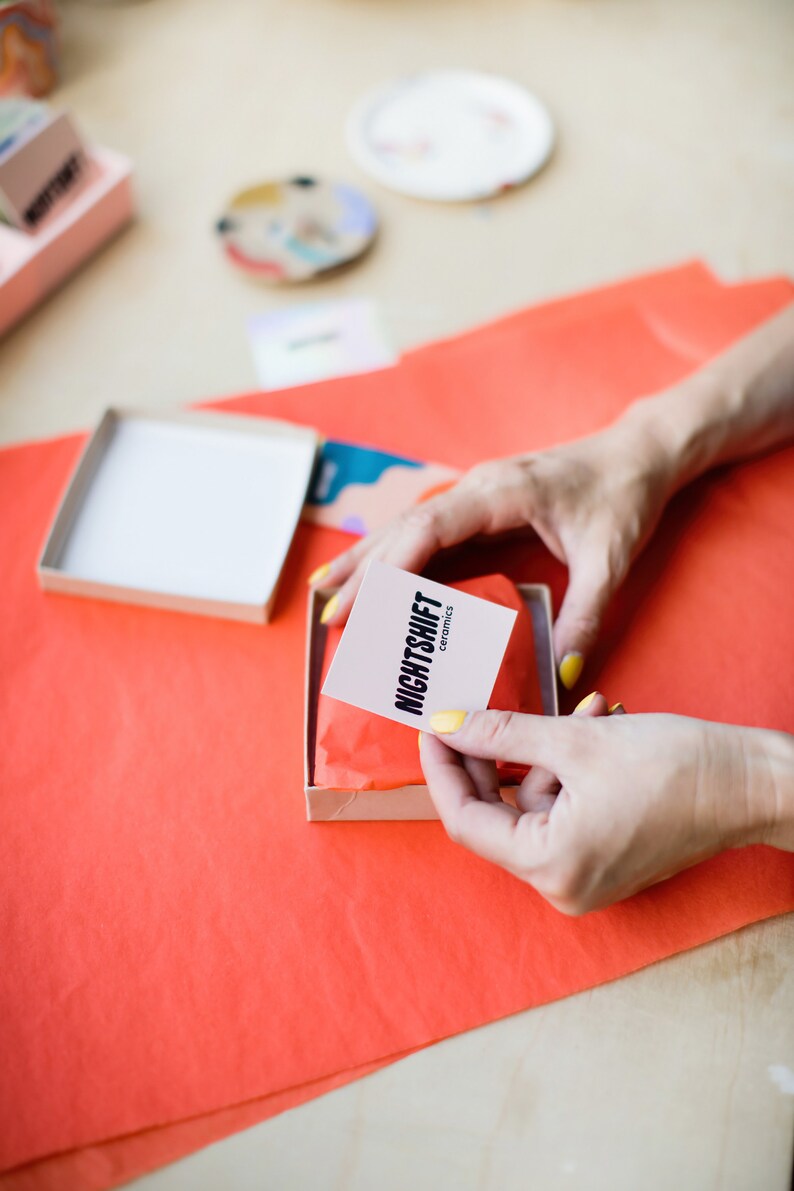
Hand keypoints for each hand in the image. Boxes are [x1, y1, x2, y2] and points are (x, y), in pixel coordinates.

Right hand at [312, 417, 675, 687]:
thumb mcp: (610, 560)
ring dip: (369, 560)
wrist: (639, 453)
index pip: (428, 528)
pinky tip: (372, 577)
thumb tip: (562, 673)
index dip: (388, 567)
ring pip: (408, 527)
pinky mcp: (480, 506)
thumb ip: (585, 616)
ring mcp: (475, 494)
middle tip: (329, 615)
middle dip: (365, 571)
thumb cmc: (624, 497)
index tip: (358, 603)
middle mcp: (478, 488)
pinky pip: (428, 531)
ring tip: (328, 596)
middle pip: (404, 528)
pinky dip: (395, 554)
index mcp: (502, 492)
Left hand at [418, 703, 789, 913]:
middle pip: (500, 813)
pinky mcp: (607, 859)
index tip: (431, 726)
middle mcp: (563, 885)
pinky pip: (565, 811)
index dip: (443, 768)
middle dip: (500, 754)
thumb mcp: (574, 741)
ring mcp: (587, 877)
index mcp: (550, 866)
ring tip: (585, 710)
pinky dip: (571, 770)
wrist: (754, 784)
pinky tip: (597, 726)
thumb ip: (499, 735)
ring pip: (536, 804)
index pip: (465, 820)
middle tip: (491, 706)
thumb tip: (445, 725)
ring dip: (548, 752)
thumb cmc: (675, 767)